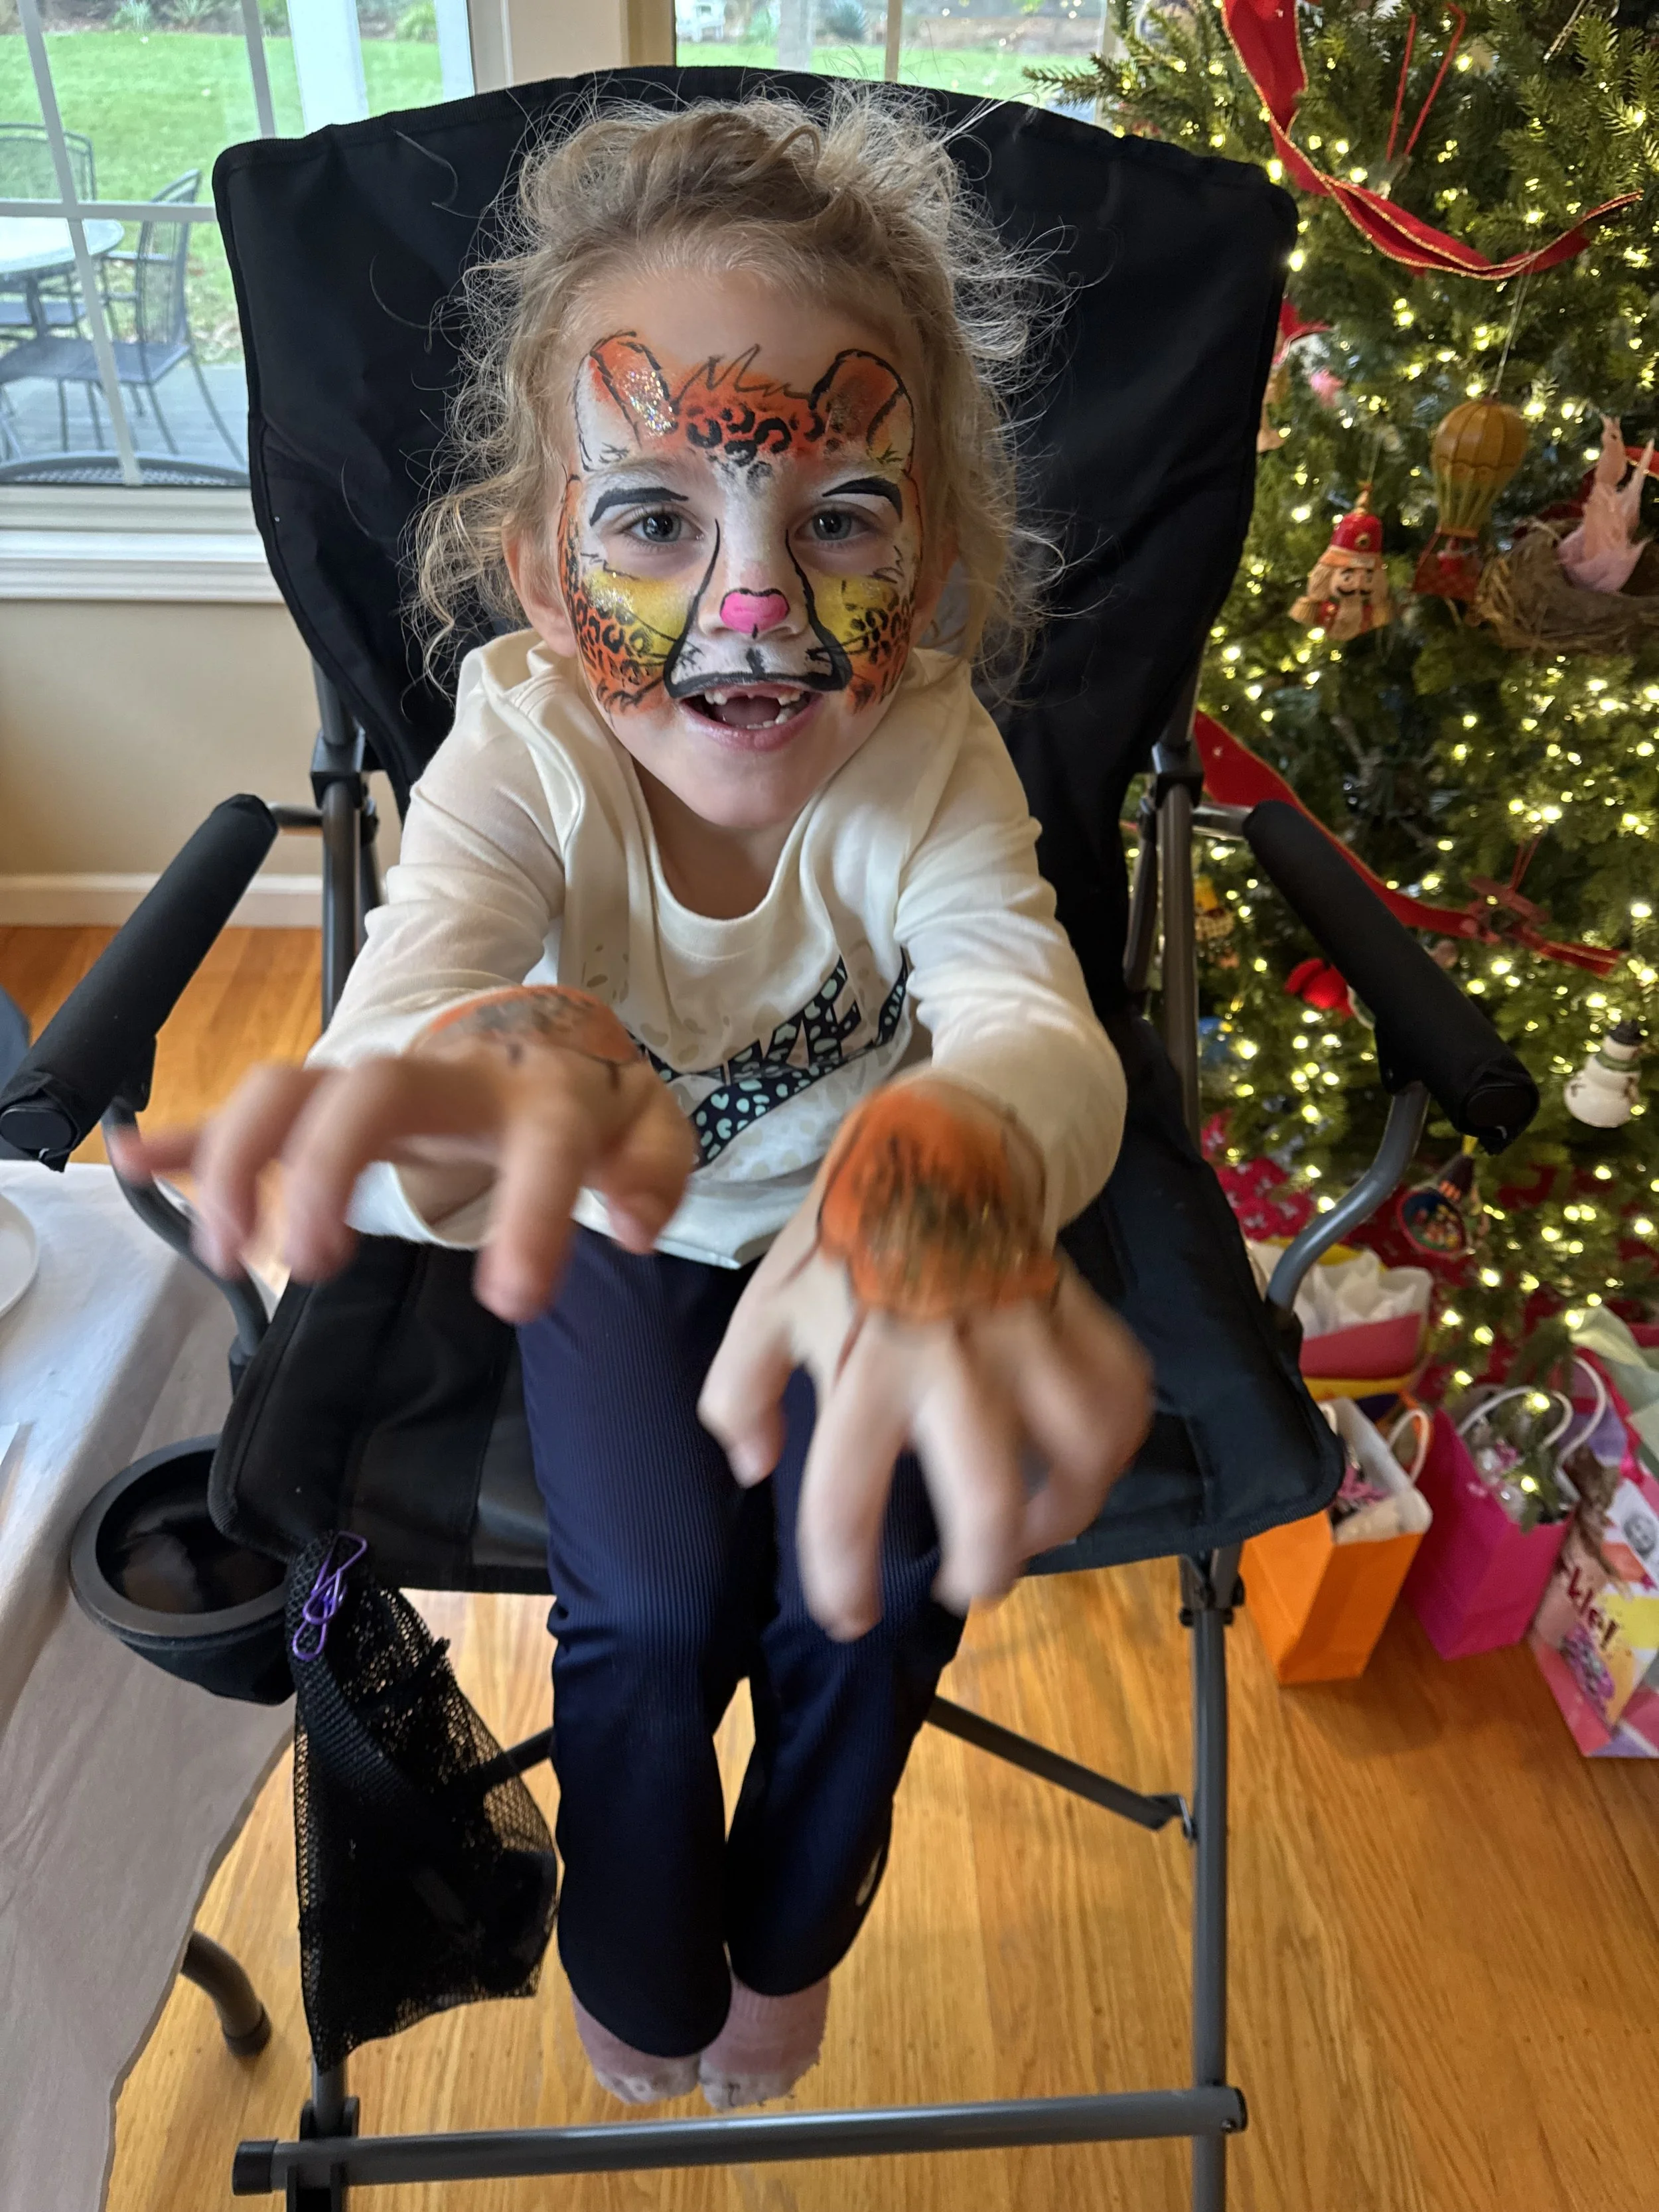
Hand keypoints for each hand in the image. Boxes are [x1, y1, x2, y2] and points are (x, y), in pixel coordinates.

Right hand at [106, 987, 695, 1322]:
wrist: (542, 1035)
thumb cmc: (588, 1098)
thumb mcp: (648, 1131)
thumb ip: (654, 1174)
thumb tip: (636, 1227)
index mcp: (541, 1093)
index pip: (541, 1144)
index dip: (530, 1213)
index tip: (512, 1300)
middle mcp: (450, 1076)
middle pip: (372, 1089)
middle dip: (329, 1165)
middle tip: (312, 1263)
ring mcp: (383, 1083)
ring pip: (295, 1090)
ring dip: (244, 1159)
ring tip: (227, 1249)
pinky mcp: (336, 1103)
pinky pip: (255, 1107)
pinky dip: (196, 1135)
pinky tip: (139, 1162)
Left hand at [698, 1082, 1150, 1638]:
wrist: (930, 1149)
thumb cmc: (843, 1242)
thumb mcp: (764, 1308)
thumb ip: (737, 1393)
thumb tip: (755, 1472)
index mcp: (861, 1367)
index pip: (844, 1501)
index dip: (844, 1580)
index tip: (851, 1615)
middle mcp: (950, 1362)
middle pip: (990, 1499)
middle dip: (983, 1567)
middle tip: (966, 1583)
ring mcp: (1023, 1339)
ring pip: (1081, 1452)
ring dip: (1065, 1512)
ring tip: (1034, 1529)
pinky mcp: (1074, 1317)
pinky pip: (1123, 1395)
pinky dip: (1116, 1446)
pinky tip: (1081, 1465)